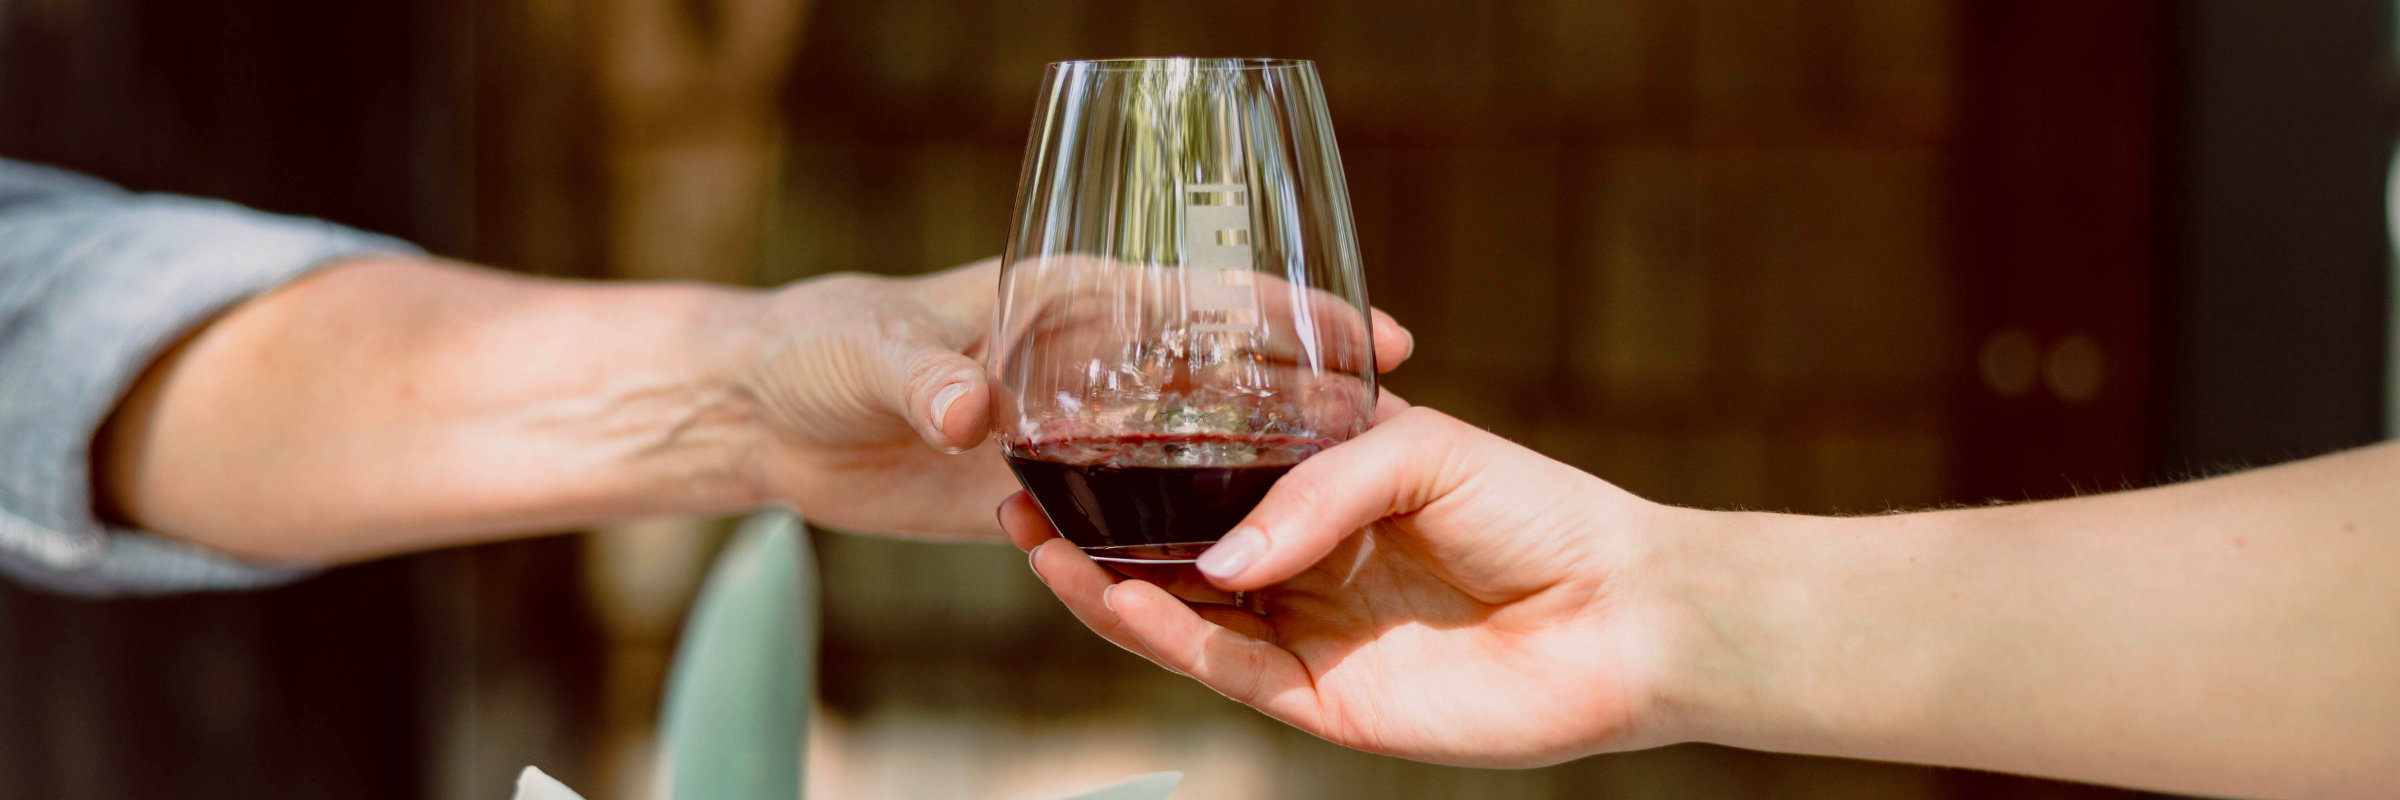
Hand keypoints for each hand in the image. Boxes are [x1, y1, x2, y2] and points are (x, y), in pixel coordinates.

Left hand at [745, 259, 1414, 538]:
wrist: (763, 414)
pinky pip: (1130, 521)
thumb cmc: (815, 349)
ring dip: (1258, 484)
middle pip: (1225, 381)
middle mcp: (1090, 366)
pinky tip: (1235, 570)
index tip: (1382, 341)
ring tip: (1346, 524)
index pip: (1206, 299)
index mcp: (1067, 304)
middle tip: (1398, 450)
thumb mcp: (867, 354)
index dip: (1298, 315)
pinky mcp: (1045, 494)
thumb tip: (969, 409)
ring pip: (1191, 458)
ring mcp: (1075, 434)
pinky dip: (1180, 540)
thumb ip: (922, 377)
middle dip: (1310, 410)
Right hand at [1003, 404, 1689, 765]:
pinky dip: (1171, 640)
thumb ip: (1311, 490)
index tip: (1060, 440)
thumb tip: (1217, 558)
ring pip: (1182, 617)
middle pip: (1171, 556)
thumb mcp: (1420, 450)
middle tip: (1014, 504)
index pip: (1206, 482)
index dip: (1132, 470)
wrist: (1627, 613)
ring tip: (1041, 550)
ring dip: (1106, 588)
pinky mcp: (1324, 701)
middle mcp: (1303, 564)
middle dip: (1089, 534)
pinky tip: (1119, 601)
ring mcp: (1308, 635)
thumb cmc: (1542, 512)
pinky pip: (1228, 669)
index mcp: (1323, 494)